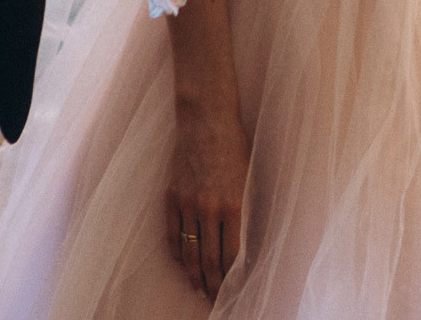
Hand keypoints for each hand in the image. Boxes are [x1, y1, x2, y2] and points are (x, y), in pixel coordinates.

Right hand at [166, 104, 248, 296]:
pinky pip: (172, 234)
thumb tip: (245, 244)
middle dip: (214, 283)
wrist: (206, 120)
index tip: (236, 290)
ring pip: (189, 251)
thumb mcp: (249, 179)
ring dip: (195, 275)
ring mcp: (188, 204)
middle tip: (217, 299)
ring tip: (200, 289)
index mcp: (235, 205)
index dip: (234, 276)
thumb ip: (246, 211)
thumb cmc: (235, 147)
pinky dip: (177, 254)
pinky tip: (182, 265)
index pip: (233, 254)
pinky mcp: (172, 197)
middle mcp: (210, 208)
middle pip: (210, 259)